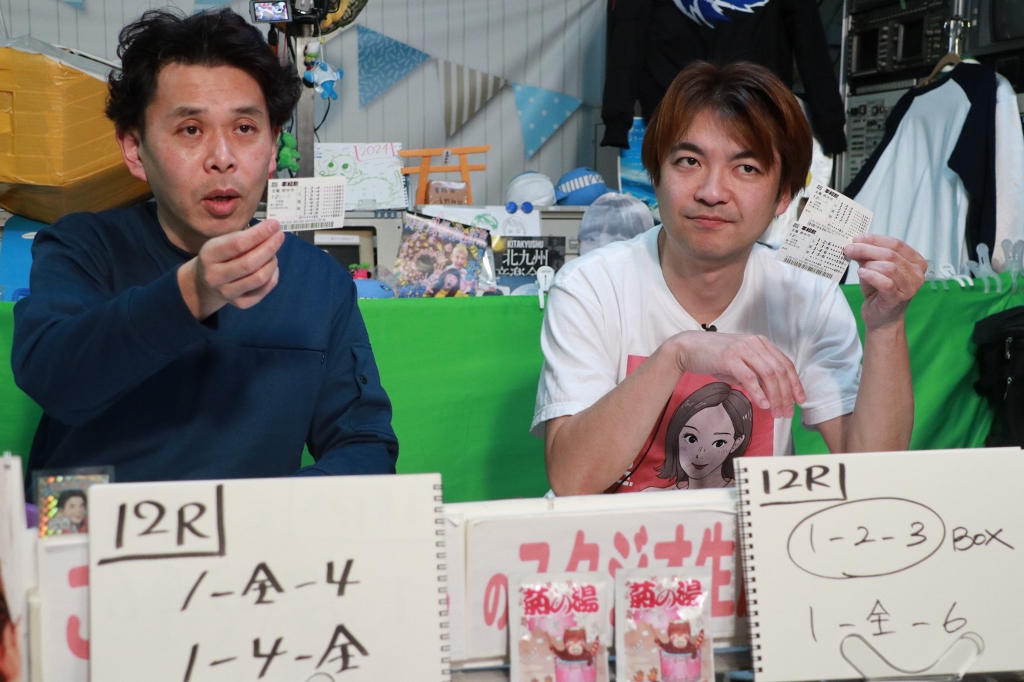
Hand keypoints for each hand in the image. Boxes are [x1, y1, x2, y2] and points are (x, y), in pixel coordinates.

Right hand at [178, 219, 285, 319]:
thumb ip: (244, 237)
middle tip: (280, 236)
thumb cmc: (220, 256)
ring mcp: (227, 293)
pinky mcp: (241, 304)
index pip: (238, 244)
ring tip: (273, 252)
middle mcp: (215, 277)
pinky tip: (271, 266)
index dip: (259, 234)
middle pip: (250, 263)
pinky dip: (273, 274)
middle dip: (269, 247)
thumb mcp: (222, 241)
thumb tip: (271, 230)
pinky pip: (265, 288)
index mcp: (209, 256)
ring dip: (272, 262)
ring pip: (260, 278)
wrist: (206, 283)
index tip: (274, 224)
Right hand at [665, 331, 804, 416]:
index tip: (800, 400)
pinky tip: (762, 404)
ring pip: (768, 375)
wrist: (689, 347)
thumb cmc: (714, 356)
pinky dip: (758, 392)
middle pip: (779, 371)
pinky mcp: (729, 358)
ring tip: (776, 413)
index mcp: (761, 343)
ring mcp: (742, 350)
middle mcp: (755, 344)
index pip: (785, 364)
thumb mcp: (740, 363)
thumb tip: (769, 394)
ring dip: (775, 396)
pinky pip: (749, 377)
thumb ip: (755, 374)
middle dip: (786, 395)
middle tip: (787, 413)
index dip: (795, 383)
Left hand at [844, 234, 925, 330]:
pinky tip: (861, 274)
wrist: (881, 319)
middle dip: (867, 249)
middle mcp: (917, 274)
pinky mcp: (898, 298)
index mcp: (916, 262)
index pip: (896, 244)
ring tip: (858, 266)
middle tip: (849, 248)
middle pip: (891, 254)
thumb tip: (854, 243)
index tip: (857, 238)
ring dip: (869, 263)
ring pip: (889, 267)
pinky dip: (872, 276)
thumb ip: (867, 256)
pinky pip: (886, 283)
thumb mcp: (873, 269)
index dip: (875, 239)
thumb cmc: (879, 292)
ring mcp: (910, 287)